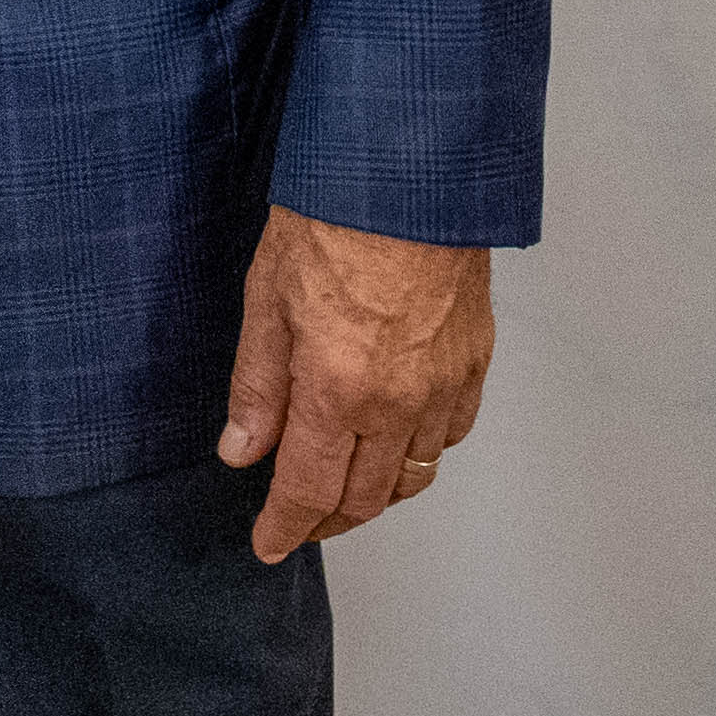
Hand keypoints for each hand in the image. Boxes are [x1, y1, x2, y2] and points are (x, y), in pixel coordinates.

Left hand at [214, 204, 492, 562]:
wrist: (410, 171)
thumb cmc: (334, 218)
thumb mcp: (267, 298)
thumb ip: (257, 387)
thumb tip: (241, 452)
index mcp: (339, 389)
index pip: (309, 489)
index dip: (286, 526)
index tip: (268, 544)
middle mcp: (400, 401)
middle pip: (366, 497)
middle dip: (328, 520)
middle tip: (299, 522)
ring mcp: (444, 384)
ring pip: (415, 474)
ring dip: (377, 495)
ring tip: (344, 491)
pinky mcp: (475, 360)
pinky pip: (453, 433)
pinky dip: (423, 453)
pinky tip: (398, 443)